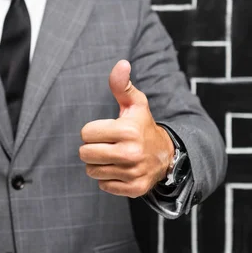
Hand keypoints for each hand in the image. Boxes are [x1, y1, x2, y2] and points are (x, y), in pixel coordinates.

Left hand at [79, 60, 173, 197]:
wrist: (166, 155)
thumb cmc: (143, 126)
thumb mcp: (135, 103)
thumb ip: (122, 85)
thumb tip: (121, 63)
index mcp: (128, 131)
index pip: (86, 134)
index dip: (92, 131)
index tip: (106, 130)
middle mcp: (130, 154)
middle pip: (85, 154)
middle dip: (92, 148)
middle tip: (107, 144)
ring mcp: (133, 173)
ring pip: (92, 171)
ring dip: (98, 164)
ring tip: (113, 156)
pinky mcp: (134, 189)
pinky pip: (103, 185)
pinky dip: (108, 178)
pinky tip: (120, 169)